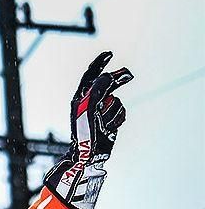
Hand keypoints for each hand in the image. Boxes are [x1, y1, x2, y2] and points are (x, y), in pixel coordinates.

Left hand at [43, 51, 133, 208]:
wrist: (88, 155)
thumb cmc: (83, 133)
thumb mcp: (88, 108)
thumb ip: (98, 90)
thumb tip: (107, 76)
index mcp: (79, 98)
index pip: (90, 76)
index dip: (99, 64)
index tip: (110, 54)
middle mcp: (89, 103)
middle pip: (107, 86)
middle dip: (118, 80)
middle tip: (129, 74)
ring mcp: (100, 112)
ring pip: (117, 101)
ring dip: (114, 111)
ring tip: (104, 123)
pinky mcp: (110, 121)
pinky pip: (122, 113)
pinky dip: (119, 119)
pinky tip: (111, 128)